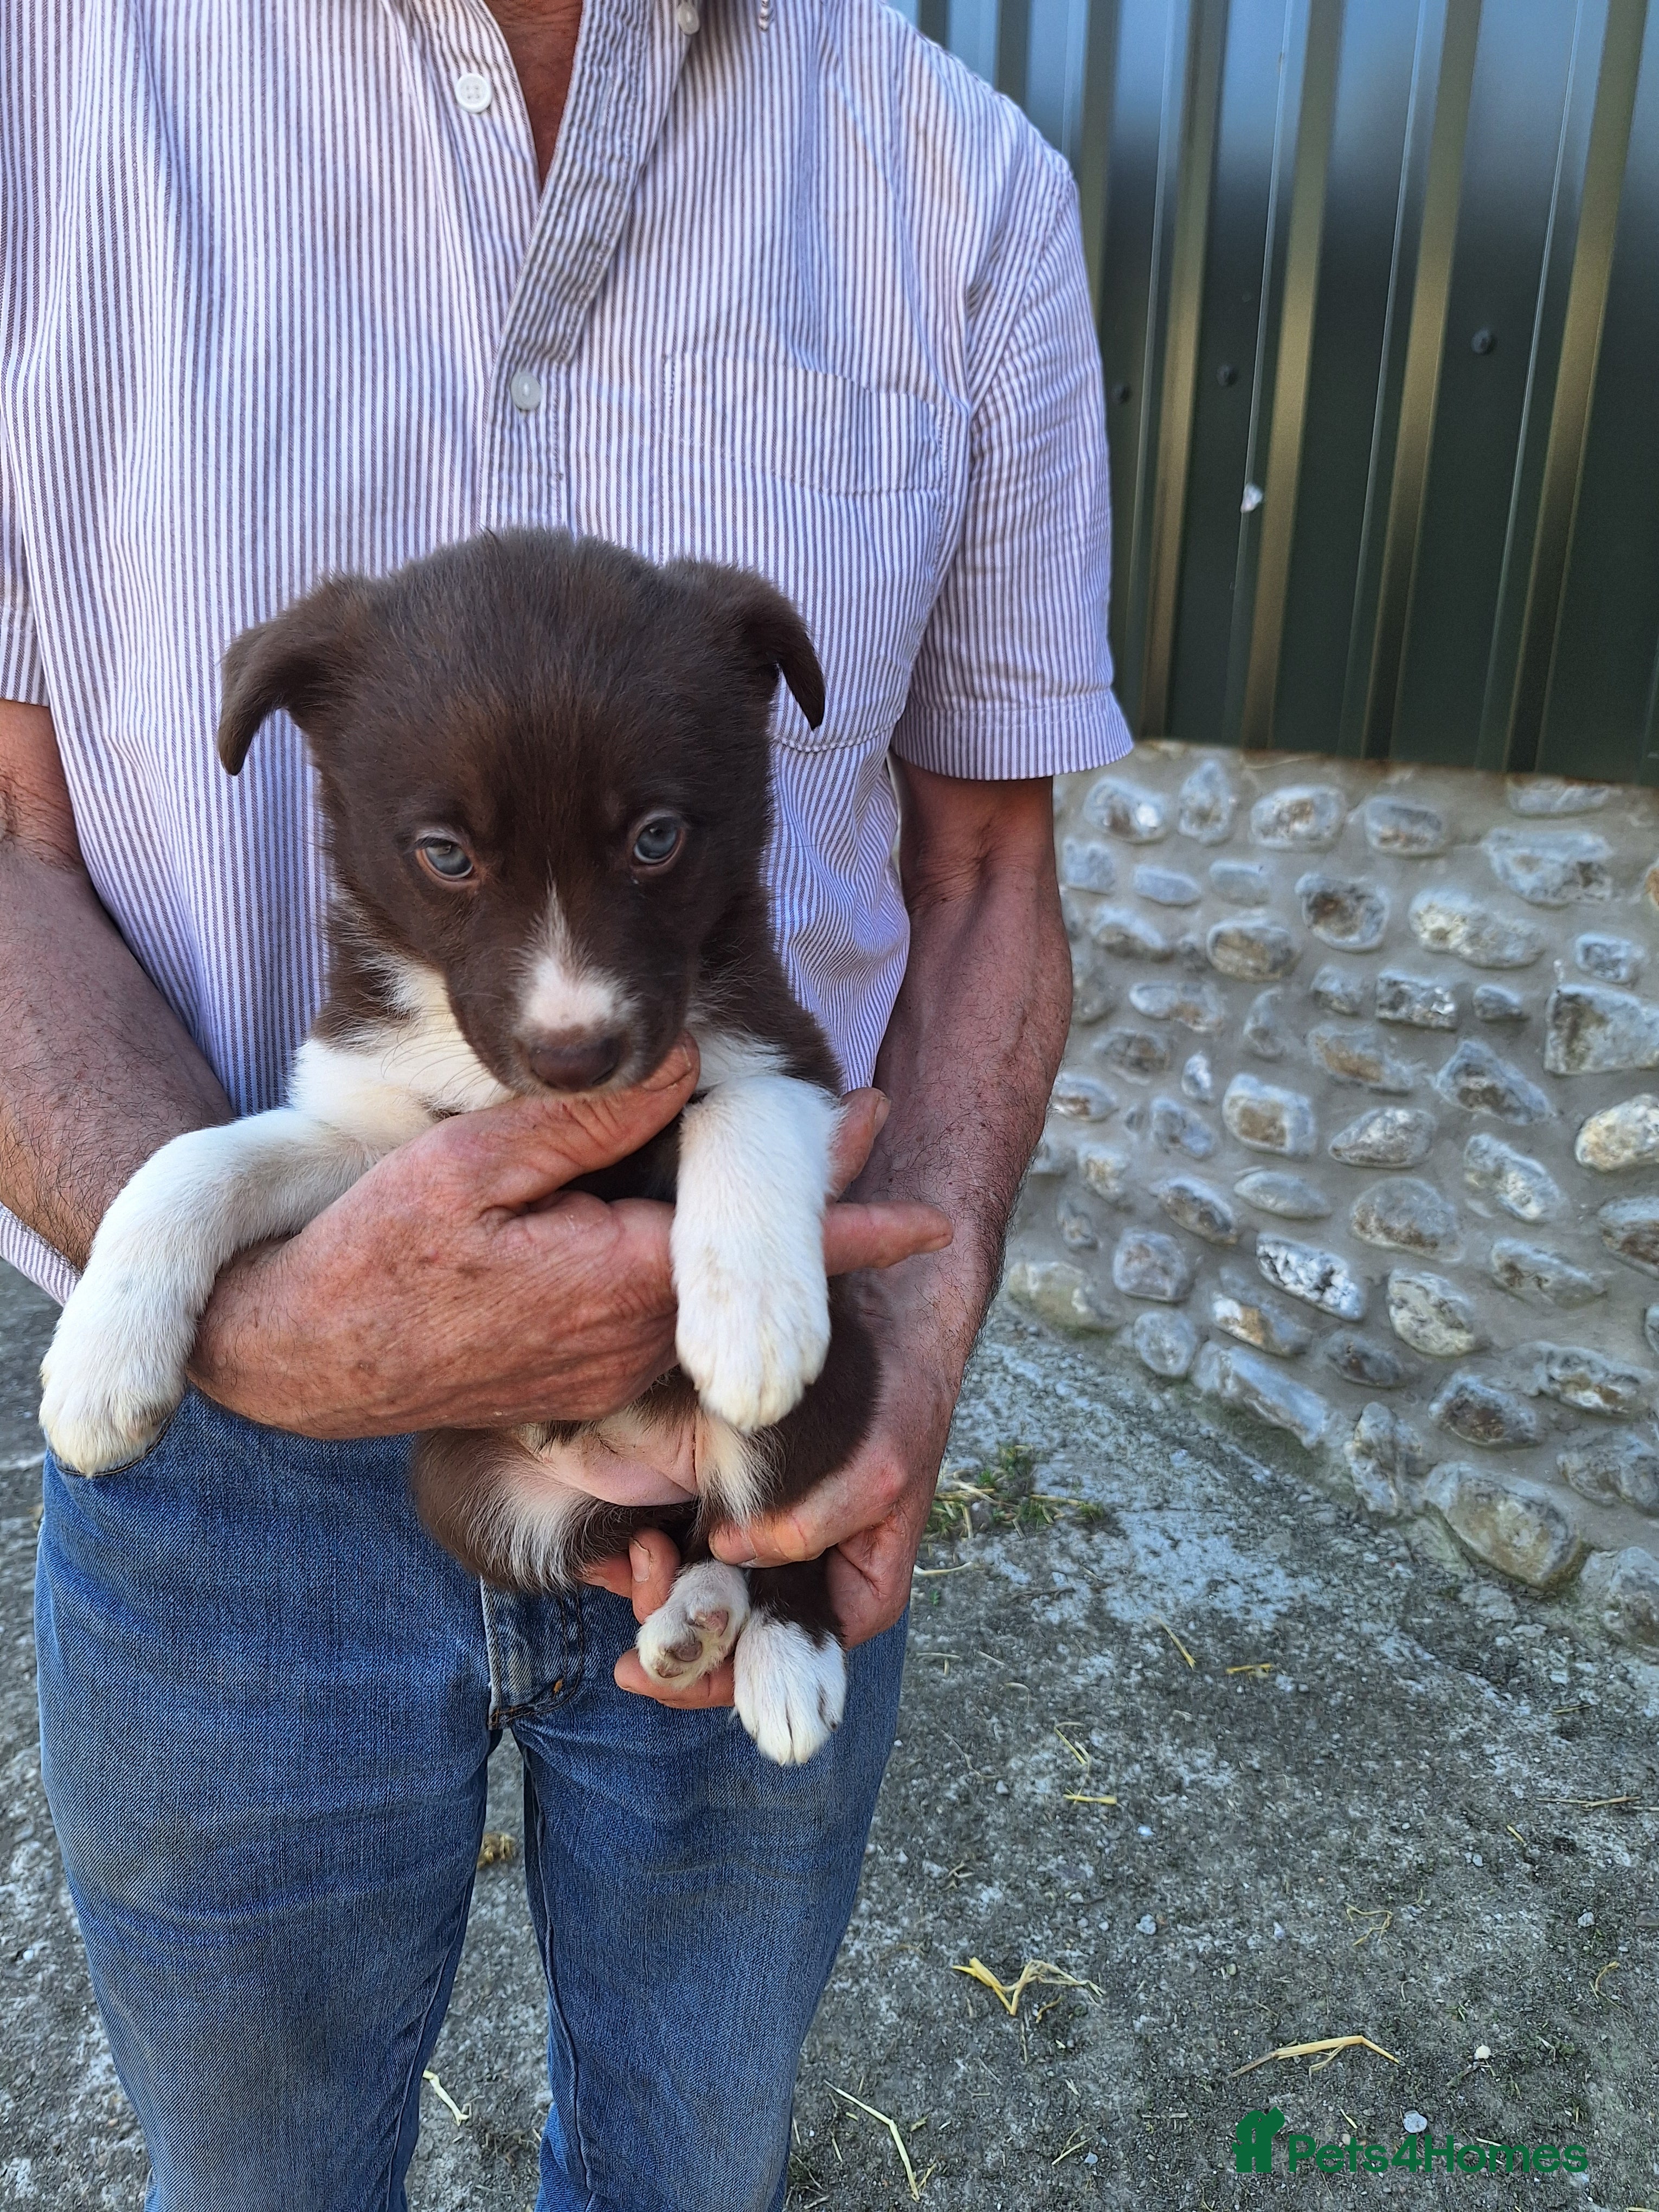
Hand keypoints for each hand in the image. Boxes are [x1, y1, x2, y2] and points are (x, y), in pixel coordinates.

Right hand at [189, 1047, 948, 1438]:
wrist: (302, 1354)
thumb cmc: (374, 1253)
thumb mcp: (473, 1165)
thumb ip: (585, 1118)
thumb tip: (684, 1061)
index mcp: (623, 1284)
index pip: (765, 1254)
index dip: (853, 1228)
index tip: (935, 1219)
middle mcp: (631, 1344)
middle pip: (739, 1273)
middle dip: (792, 1210)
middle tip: (845, 1125)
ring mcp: (604, 1373)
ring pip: (695, 1300)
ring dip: (724, 1245)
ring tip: (746, 1164)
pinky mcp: (575, 1386)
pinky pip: (650, 1327)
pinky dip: (671, 1278)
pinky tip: (651, 1226)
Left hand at [594, 1282, 956, 1709]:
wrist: (881, 1321)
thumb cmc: (894, 1398)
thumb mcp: (876, 1466)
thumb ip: (814, 1521)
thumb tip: (735, 1554)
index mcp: (856, 1587)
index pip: (787, 1660)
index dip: (722, 1681)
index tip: (653, 1677)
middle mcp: (810, 1571)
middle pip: (740, 1639)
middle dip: (683, 1642)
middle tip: (625, 1647)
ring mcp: (770, 1538)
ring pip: (709, 1597)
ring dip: (663, 1596)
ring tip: (628, 1570)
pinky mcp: (736, 1502)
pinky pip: (690, 1547)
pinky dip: (659, 1552)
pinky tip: (628, 1542)